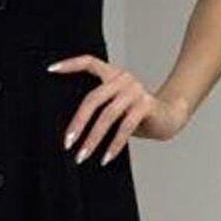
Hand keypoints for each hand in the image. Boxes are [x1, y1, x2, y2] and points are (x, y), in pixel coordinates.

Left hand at [48, 53, 190, 164]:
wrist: (169, 117)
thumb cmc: (137, 114)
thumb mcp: (116, 106)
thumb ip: (99, 106)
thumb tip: (71, 128)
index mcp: (113, 74)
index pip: (89, 62)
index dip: (70, 65)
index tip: (51, 70)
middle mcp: (123, 79)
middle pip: (93, 98)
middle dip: (78, 122)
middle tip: (67, 142)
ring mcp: (135, 91)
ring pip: (107, 115)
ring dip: (93, 138)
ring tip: (83, 155)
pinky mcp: (146, 105)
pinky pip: (125, 127)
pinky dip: (114, 144)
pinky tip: (106, 157)